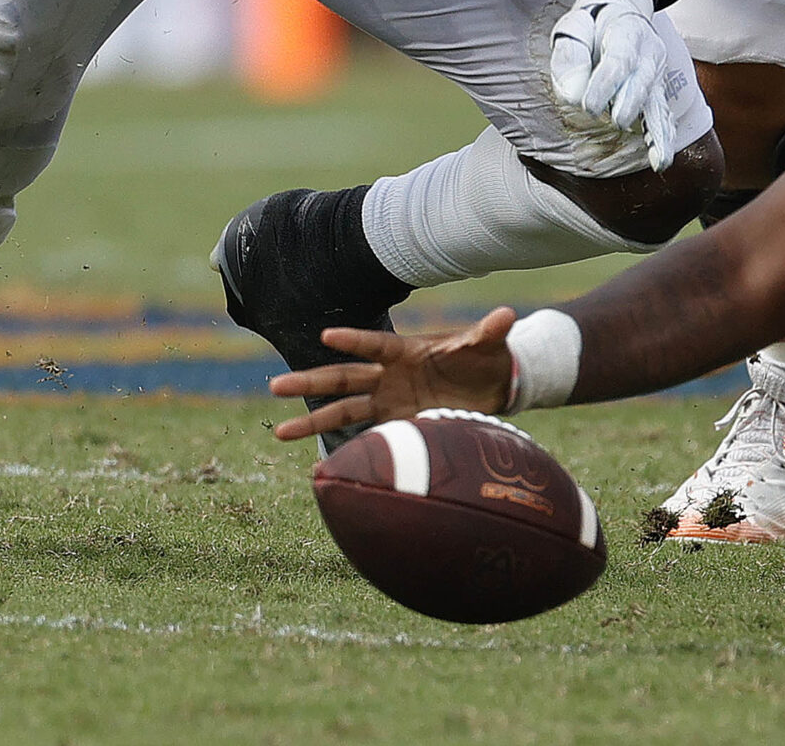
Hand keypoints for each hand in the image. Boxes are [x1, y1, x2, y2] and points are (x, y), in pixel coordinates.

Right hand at [268, 312, 515, 441]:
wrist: (492, 388)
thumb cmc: (485, 359)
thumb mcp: (488, 345)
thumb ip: (490, 332)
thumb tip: (508, 316)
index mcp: (406, 352)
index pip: (375, 345)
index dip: (353, 340)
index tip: (326, 335)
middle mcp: (389, 377)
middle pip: (344, 378)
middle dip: (311, 382)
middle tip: (276, 386)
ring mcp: (388, 402)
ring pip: (343, 411)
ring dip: (312, 420)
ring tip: (279, 432)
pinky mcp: (395, 425)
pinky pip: (363, 438)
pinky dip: (341, 451)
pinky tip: (315, 468)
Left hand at [550, 0, 678, 169]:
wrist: (618, 15)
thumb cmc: (591, 26)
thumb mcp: (574, 28)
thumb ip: (570, 56)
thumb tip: (571, 95)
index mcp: (628, 32)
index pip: (619, 60)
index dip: (605, 84)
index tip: (589, 107)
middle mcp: (650, 53)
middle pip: (643, 81)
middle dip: (630, 104)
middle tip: (617, 122)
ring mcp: (657, 74)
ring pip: (658, 102)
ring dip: (657, 131)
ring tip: (658, 159)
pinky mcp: (657, 91)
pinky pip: (661, 115)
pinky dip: (662, 138)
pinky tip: (660, 160)